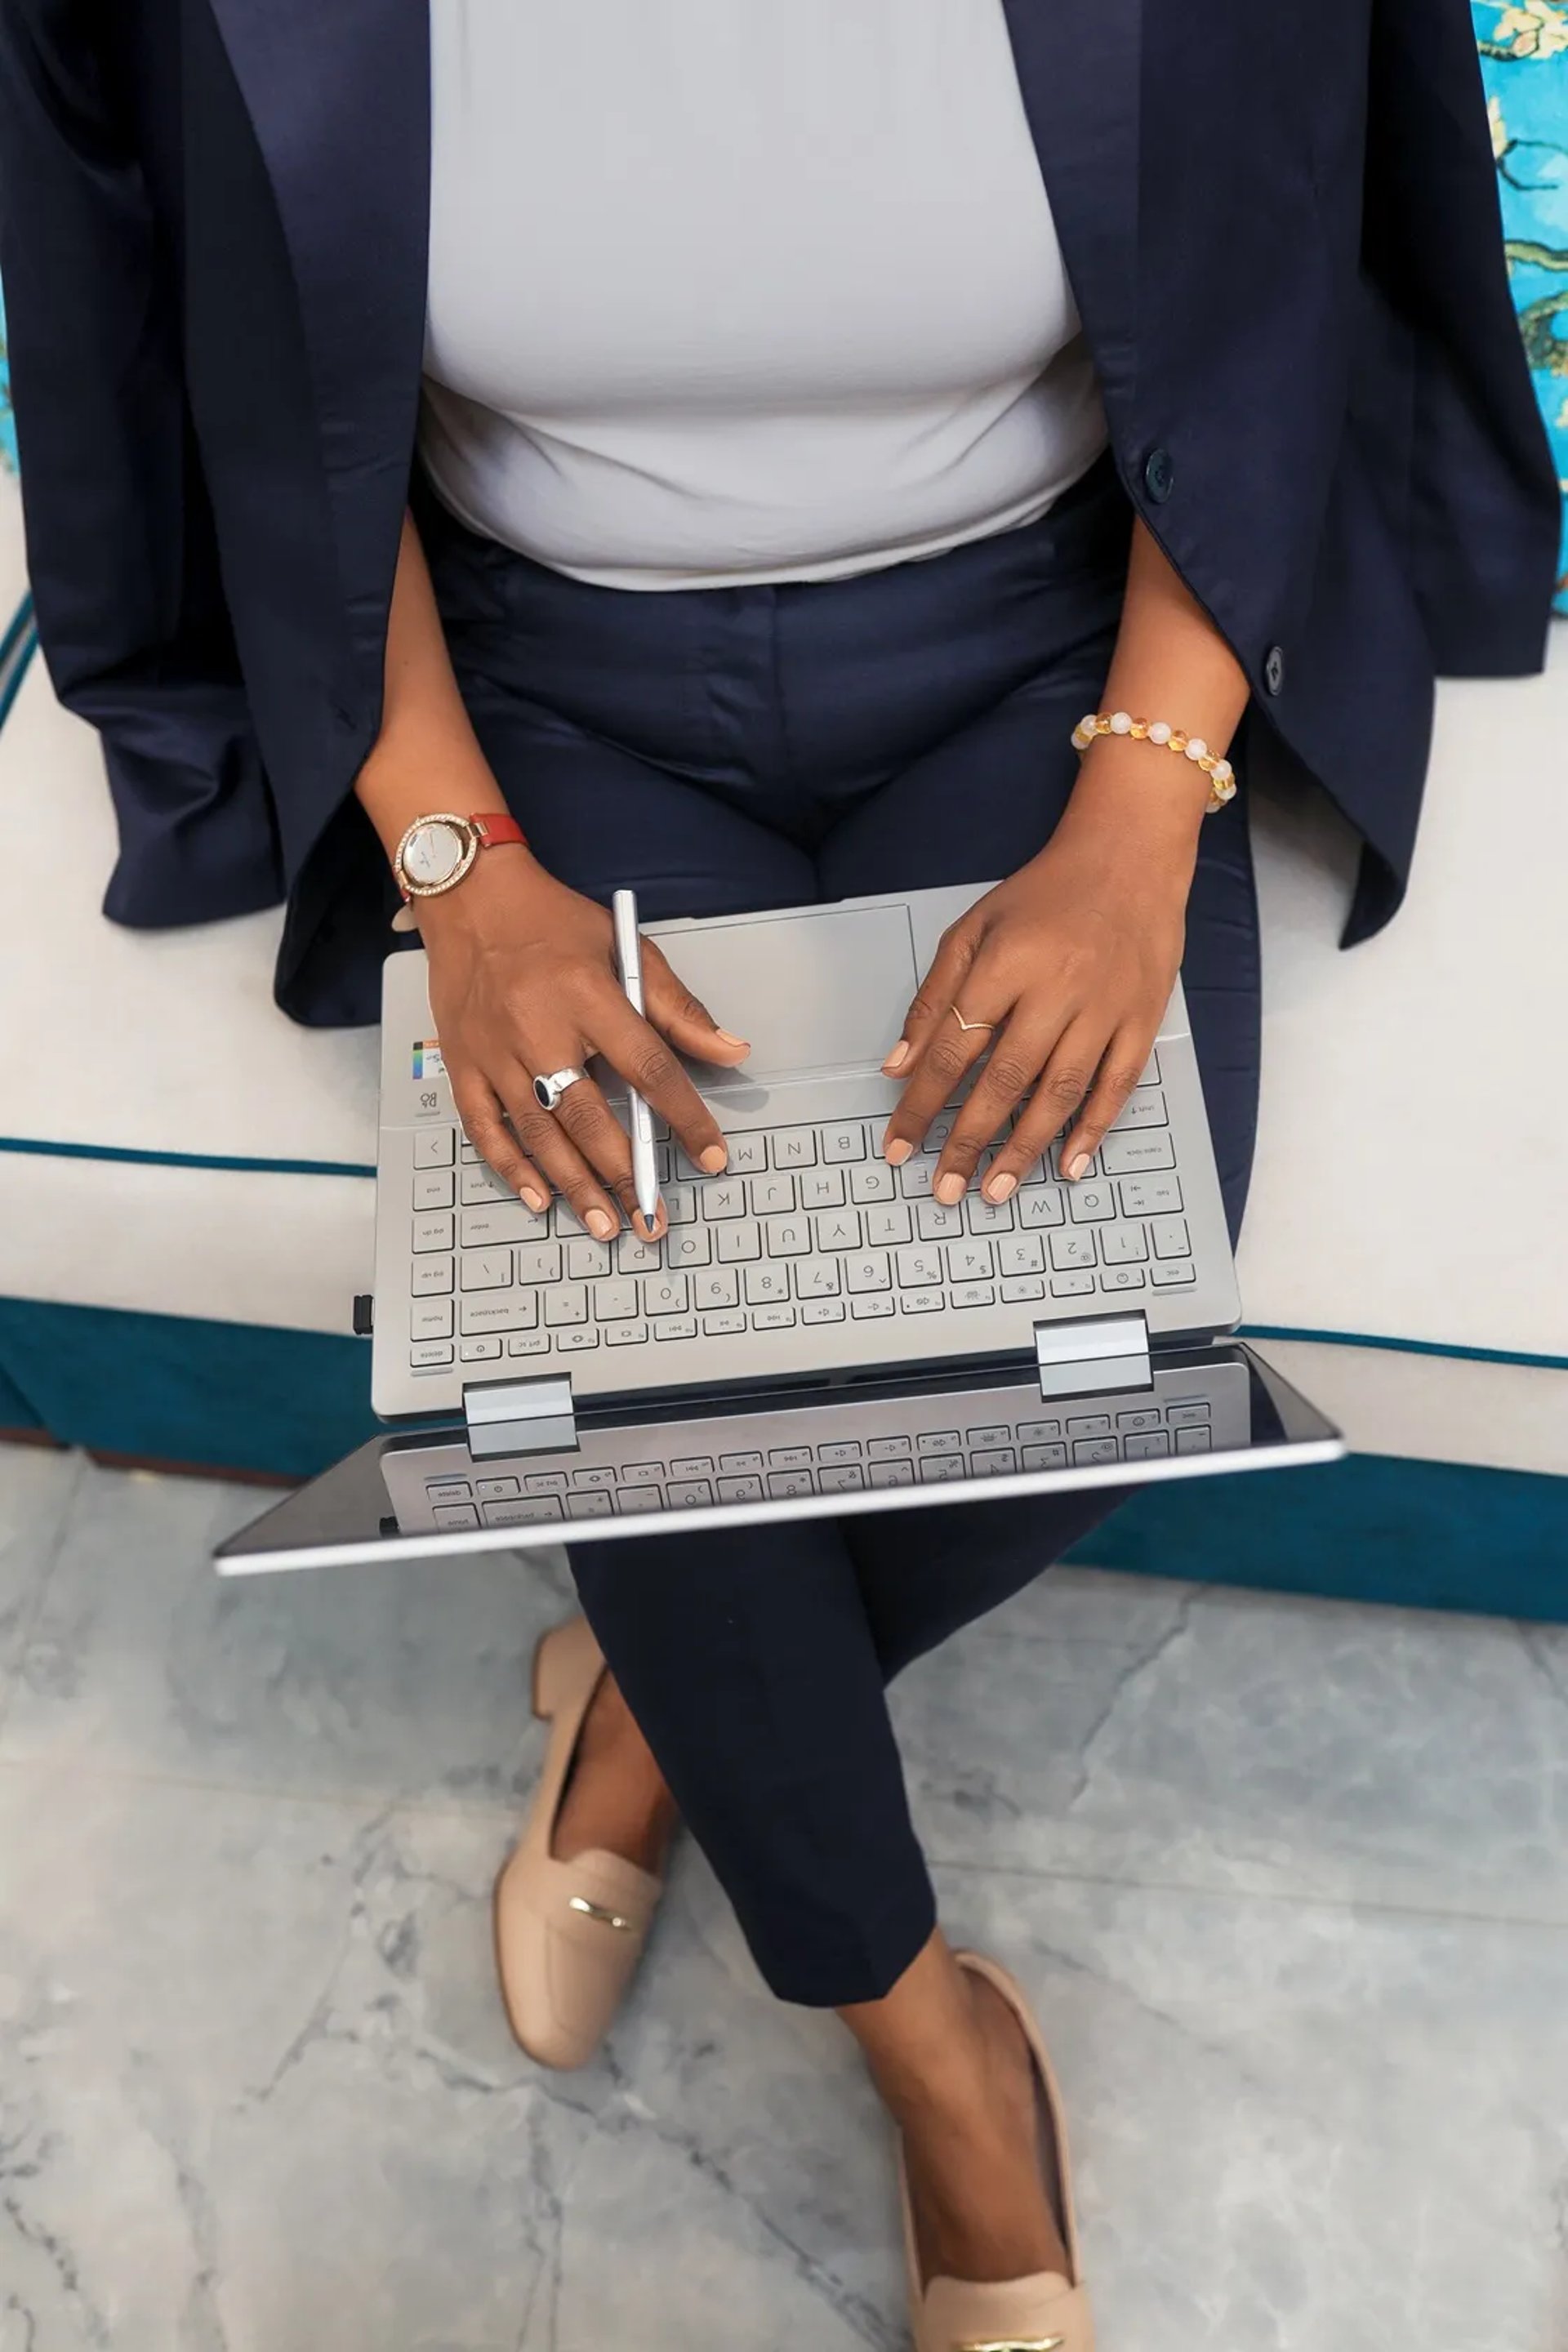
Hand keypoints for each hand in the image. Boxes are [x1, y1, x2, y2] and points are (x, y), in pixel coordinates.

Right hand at [418, 855, 749, 1237]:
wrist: (469, 897)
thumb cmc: (552, 923)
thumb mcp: (626, 948)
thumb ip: (678, 1006)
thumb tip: (730, 1050)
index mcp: (588, 996)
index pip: (650, 1068)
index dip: (685, 1117)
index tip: (712, 1157)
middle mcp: (539, 1029)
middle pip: (589, 1117)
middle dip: (626, 1174)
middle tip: (651, 1219)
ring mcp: (494, 1051)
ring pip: (539, 1133)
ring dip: (575, 1186)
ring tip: (606, 1225)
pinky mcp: (463, 1063)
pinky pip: (485, 1128)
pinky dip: (511, 1168)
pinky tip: (538, 1200)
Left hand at [879, 812, 1195, 1202]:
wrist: (1129, 858)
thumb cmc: (1043, 895)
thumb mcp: (973, 929)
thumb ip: (934, 998)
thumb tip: (900, 1066)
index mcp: (1005, 963)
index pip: (952, 1048)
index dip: (921, 1103)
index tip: (899, 1146)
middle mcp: (1057, 988)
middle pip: (1005, 1080)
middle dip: (968, 1141)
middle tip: (944, 1190)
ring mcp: (1105, 1007)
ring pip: (1060, 1092)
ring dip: (1024, 1148)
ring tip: (995, 1190)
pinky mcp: (1144, 1018)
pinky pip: (1118, 1086)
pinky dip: (1093, 1129)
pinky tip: (1068, 1165)